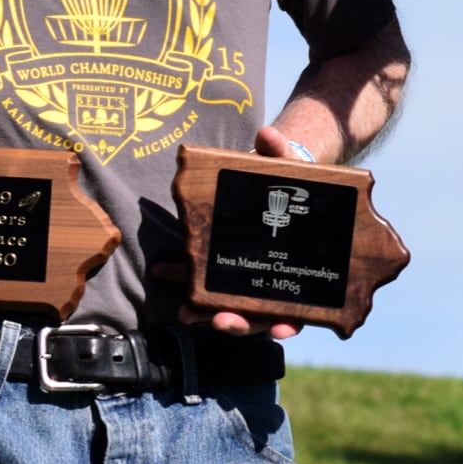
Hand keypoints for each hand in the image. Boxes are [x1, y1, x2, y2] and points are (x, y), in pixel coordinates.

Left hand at [191, 126, 320, 339]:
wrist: (275, 172)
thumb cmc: (291, 176)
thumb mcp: (290, 165)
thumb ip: (280, 151)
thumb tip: (268, 135)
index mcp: (298, 268)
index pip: (298, 308)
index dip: (290, 322)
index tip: (281, 328)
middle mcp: (271, 279)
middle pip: (259, 316)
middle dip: (240, 323)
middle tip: (221, 321)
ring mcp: (244, 275)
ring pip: (228, 303)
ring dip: (206, 310)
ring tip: (185, 311)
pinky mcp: (220, 260)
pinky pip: (202, 275)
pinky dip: (184, 276)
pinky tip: (163, 273)